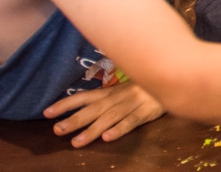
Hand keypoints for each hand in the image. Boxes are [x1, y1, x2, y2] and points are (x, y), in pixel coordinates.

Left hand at [44, 82, 165, 147]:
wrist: (174, 78)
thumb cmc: (147, 87)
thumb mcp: (126, 88)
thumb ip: (109, 95)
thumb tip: (85, 103)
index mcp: (112, 91)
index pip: (84, 96)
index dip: (66, 104)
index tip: (47, 112)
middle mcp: (118, 97)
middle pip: (93, 109)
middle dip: (74, 120)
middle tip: (57, 130)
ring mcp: (132, 104)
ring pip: (109, 118)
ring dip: (92, 130)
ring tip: (76, 142)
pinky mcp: (146, 111)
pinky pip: (132, 121)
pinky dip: (119, 129)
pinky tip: (107, 137)